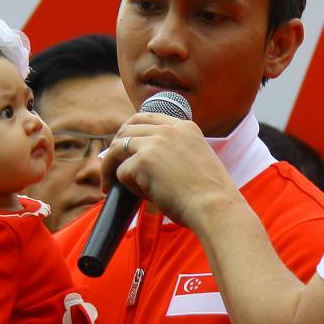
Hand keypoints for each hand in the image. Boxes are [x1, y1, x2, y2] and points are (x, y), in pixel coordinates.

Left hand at [101, 113, 239, 227]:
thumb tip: (145, 160)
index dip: (131, 130)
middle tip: (111, 166)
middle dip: (115, 147)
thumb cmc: (210, 194)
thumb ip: (175, 151)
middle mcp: (169, 130)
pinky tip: (141, 197)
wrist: (215, 207)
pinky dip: (127, 187)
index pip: (148, 117)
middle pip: (127, 128)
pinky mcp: (143, 161)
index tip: (124, 144)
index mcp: (185, 127)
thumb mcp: (197, 159)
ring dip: (110, 167)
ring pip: (118, 148)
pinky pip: (121, 172)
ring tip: (109, 184)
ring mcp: (155, 143)